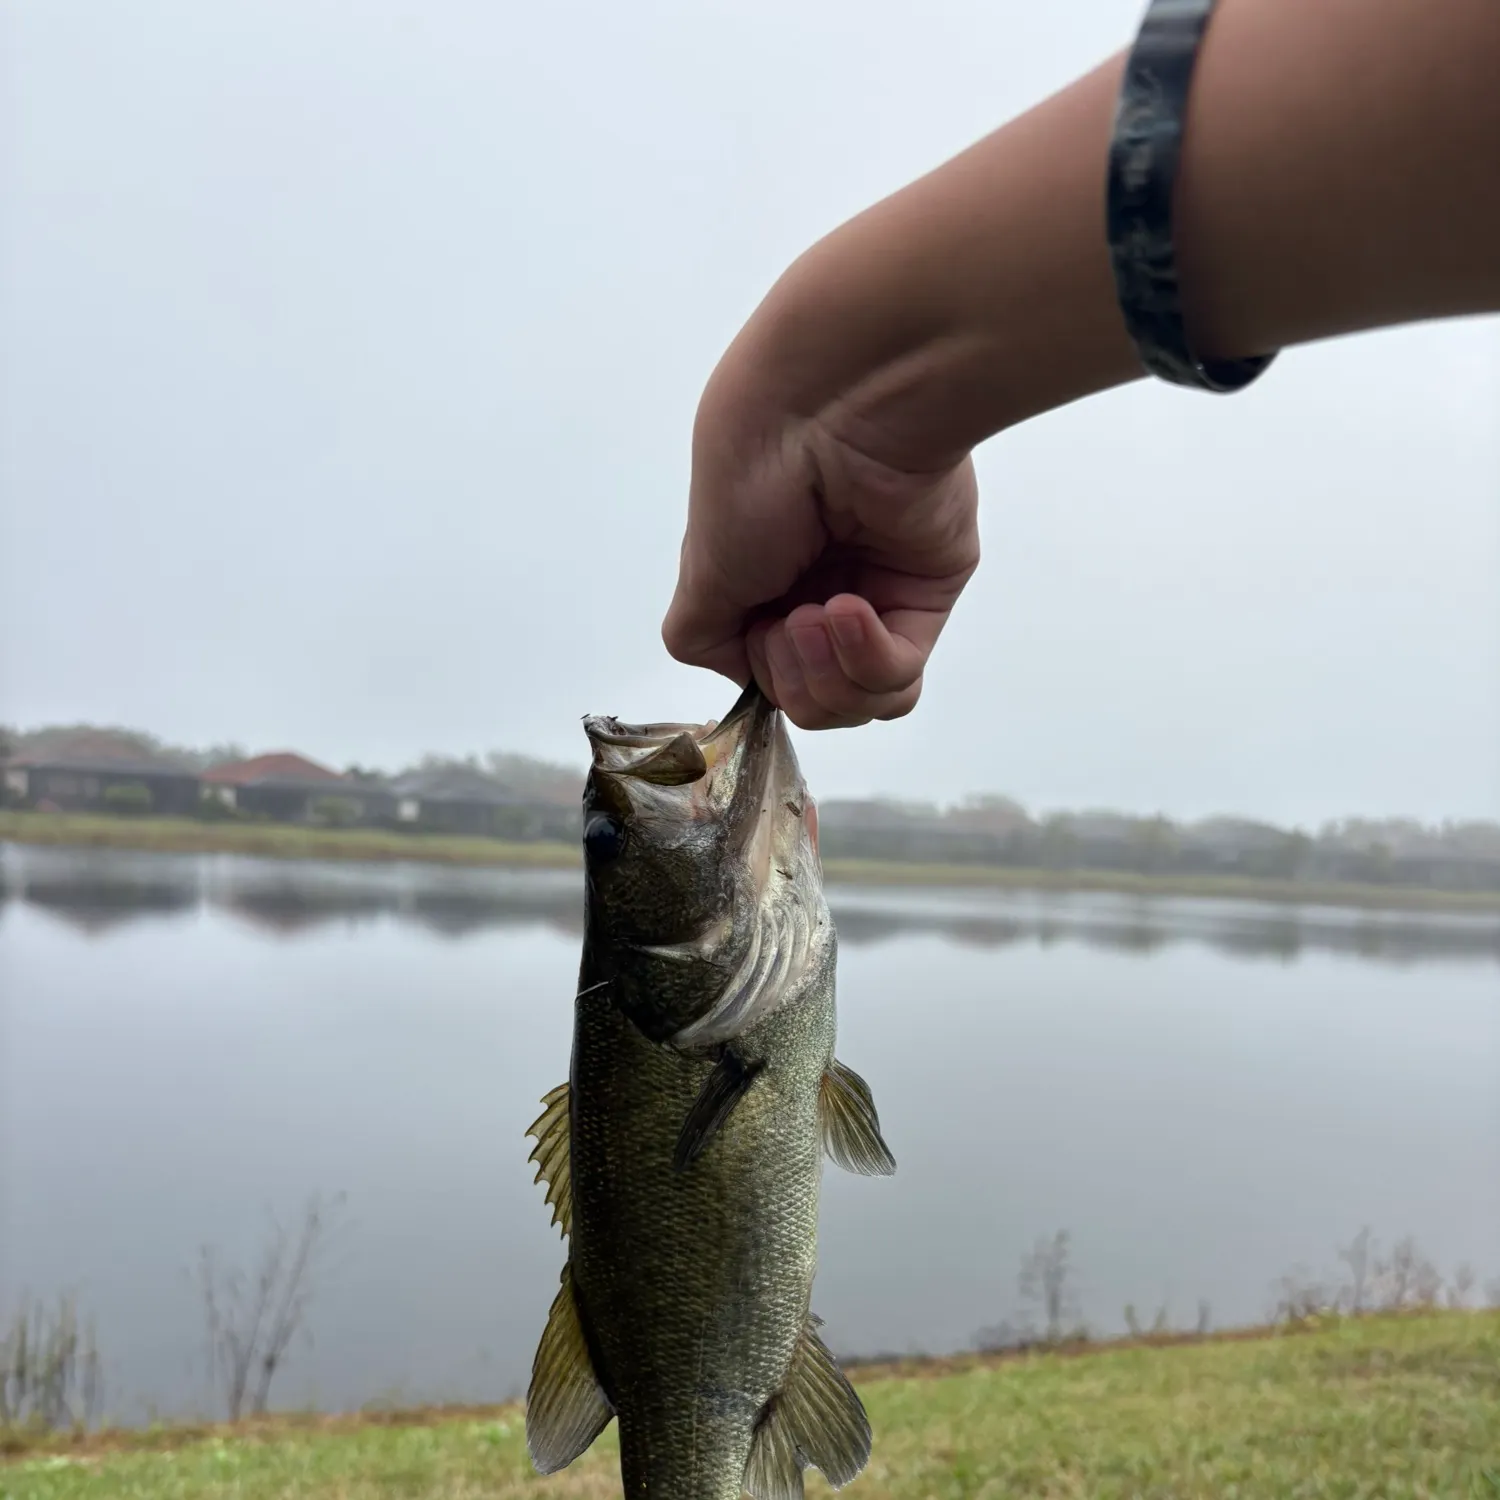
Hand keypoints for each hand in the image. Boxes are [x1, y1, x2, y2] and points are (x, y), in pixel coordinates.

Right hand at [662, 372, 979, 730]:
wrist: (826, 409)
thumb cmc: (752, 473)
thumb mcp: (701, 570)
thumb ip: (705, 635)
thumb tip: (742, 669)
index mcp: (767, 588)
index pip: (770, 682)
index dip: (760, 676)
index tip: (751, 628)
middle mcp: (822, 595)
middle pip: (819, 704)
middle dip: (793, 680)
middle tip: (787, 618)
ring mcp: (879, 598)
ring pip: (864, 705)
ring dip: (829, 676)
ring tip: (818, 614)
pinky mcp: (928, 595)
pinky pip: (900, 675)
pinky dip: (867, 656)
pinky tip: (849, 608)